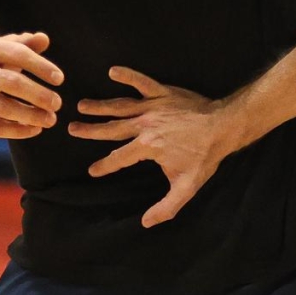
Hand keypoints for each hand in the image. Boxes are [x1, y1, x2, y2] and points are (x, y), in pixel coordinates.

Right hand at [0, 31, 62, 139]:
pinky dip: (16, 131)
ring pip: (2, 108)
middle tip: (58, 103)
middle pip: (10, 82)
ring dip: (30, 115)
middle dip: (38, 94)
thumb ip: (22, 45)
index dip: (40, 66)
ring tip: (50, 119)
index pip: (16, 53)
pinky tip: (34, 130)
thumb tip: (43, 39)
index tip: (60, 79)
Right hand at [66, 65, 243, 227]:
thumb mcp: (187, 187)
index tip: (92, 170)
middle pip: (112, 129)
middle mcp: (145, 125)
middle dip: (91, 130)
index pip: (119, 158)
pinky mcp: (164, 93)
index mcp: (148, 147)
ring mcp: (153, 107)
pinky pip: (143, 82)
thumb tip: (147, 223)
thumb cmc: (205, 156)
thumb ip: (166, 206)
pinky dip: (129, 76)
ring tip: (82, 105)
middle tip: (72, 128)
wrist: (224, 127)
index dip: (105, 166)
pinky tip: (113, 71)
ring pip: (121, 106)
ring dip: (100, 106)